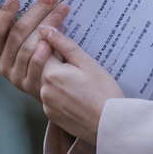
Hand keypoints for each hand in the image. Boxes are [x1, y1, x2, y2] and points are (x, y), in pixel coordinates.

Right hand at [0, 0, 68, 100]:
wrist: (56, 91)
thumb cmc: (45, 57)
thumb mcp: (32, 41)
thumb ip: (30, 26)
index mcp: (0, 51)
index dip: (4, 15)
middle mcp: (5, 65)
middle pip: (17, 34)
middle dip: (37, 11)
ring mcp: (17, 77)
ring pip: (28, 46)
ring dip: (47, 24)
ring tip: (63, 8)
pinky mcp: (32, 86)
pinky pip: (36, 66)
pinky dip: (43, 52)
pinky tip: (51, 40)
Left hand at [36, 26, 124, 144]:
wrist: (109, 125)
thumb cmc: (103, 92)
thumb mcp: (87, 63)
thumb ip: (64, 45)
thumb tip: (45, 29)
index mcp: (51, 74)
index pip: (42, 49)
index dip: (54, 41)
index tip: (67, 40)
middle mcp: (43, 89)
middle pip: (43, 65)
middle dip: (55, 57)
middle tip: (77, 59)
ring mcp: (46, 104)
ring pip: (47, 80)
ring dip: (57, 74)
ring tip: (79, 76)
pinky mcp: (52, 114)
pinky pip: (51, 96)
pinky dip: (59, 90)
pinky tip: (76, 89)